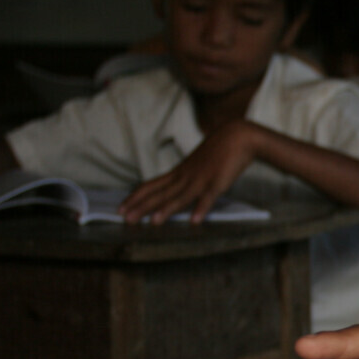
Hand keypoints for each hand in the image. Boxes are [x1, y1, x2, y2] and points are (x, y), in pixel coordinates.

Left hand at [119, 120, 261, 223]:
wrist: (238, 136)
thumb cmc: (218, 150)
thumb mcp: (197, 163)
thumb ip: (187, 176)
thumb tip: (177, 188)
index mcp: (179, 172)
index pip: (151, 185)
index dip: (135, 197)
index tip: (121, 208)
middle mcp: (185, 177)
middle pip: (160, 193)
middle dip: (142, 207)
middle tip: (125, 220)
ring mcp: (200, 180)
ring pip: (180, 196)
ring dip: (167, 209)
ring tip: (154, 222)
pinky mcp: (217, 183)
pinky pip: (208, 198)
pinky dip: (201, 209)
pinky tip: (194, 221)